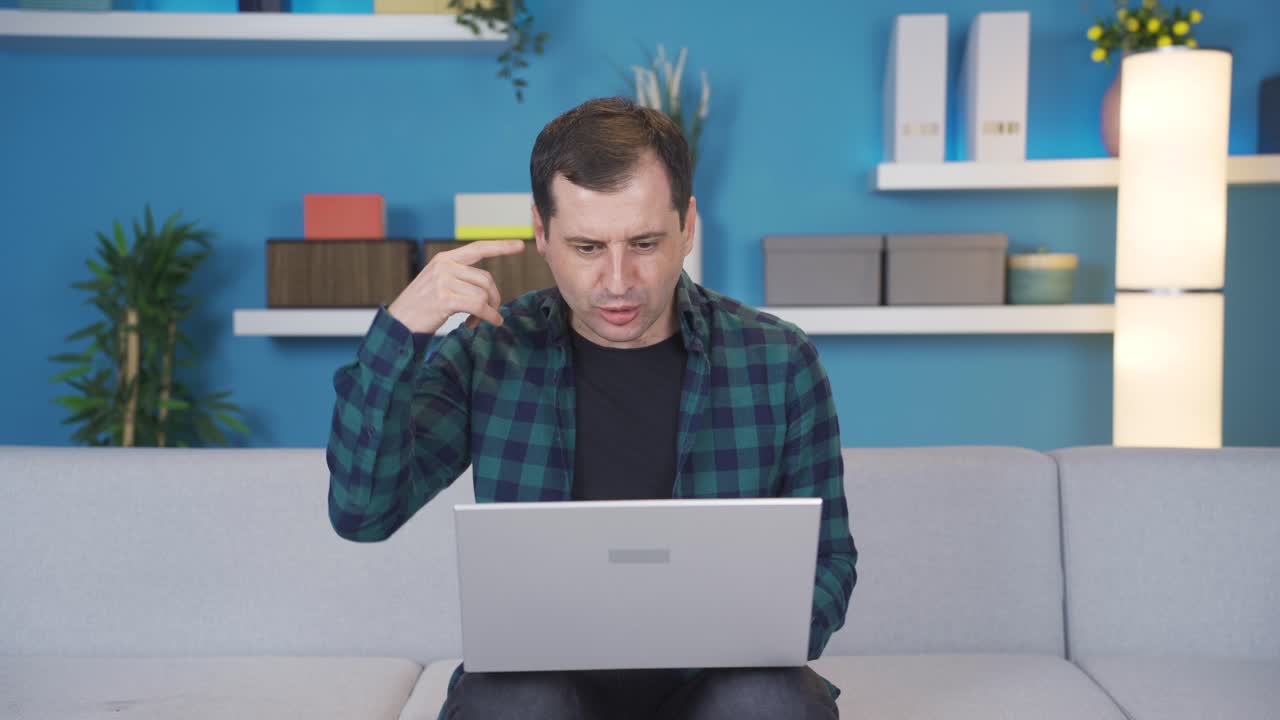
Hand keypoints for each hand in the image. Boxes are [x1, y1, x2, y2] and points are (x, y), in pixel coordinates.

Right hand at [388, 239, 526, 333]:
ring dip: (486, 312)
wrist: (398, 324)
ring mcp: (443, 281)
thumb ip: (459, 278)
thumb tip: (487, 288)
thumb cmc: (420, 308)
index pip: (478, 248)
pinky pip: (479, 306)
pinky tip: (487, 323)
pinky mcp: (444, 299)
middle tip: (489, 314)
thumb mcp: (438, 284)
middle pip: (486, 278)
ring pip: (483, 294)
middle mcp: (444, 266)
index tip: (520, 245)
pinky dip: (488, 316)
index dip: (500, 247)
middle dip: (494, 298)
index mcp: (444, 259)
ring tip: (475, 323)